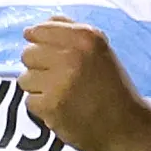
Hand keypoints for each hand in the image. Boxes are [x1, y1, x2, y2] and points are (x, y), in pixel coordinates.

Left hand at [17, 18, 150, 150]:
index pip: (39, 30)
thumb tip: (39, 25)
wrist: (125, 125)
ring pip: (25, 78)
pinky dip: (42, 106)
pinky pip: (30, 101)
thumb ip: (71, 33)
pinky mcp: (51, 105)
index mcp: (86, 37)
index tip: (38, 46)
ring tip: (61, 93)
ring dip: (39, 87)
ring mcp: (60, 81)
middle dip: (38, 66)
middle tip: (57, 77)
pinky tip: (61, 107)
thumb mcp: (100, 51)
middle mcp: (72, 55)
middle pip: (28, 54)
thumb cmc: (111, 86)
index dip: (36, 40)